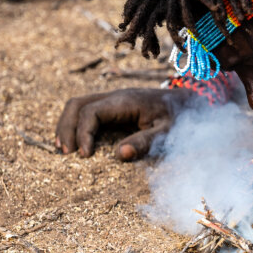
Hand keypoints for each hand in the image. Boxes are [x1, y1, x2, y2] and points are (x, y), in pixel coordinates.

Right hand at [55, 88, 181, 160]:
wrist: (189, 102)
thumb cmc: (181, 118)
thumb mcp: (168, 132)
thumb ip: (146, 142)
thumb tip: (120, 155)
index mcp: (126, 101)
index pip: (91, 111)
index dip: (83, 133)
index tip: (84, 156)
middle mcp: (115, 96)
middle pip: (77, 104)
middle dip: (66, 128)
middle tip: (66, 154)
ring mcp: (113, 99)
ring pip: (78, 105)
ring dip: (67, 125)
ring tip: (63, 150)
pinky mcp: (114, 106)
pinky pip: (87, 110)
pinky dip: (75, 124)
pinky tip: (74, 142)